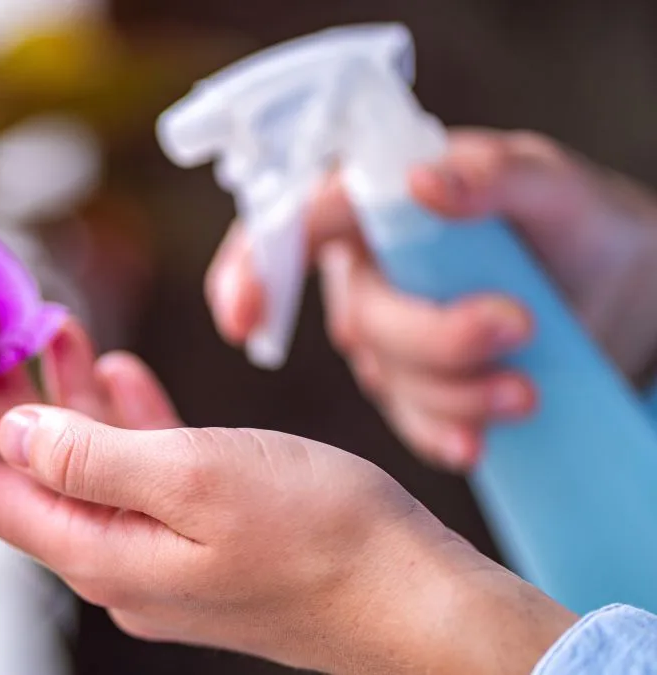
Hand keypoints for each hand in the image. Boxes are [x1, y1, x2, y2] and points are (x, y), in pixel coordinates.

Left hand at [0, 319, 575, 672]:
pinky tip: (122, 373)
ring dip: (67, 399)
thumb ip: (92, 454)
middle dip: (4, 398)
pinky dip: (125, 422)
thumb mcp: (195, 476)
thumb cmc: (320, 537)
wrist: (415, 598)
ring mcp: (159, 555)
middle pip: (32, 474)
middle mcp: (118, 562)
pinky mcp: (201, 540)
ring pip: (88, 466)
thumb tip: (12, 431)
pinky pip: (141, 476)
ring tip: (54, 327)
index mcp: (102, 554)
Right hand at [206, 129, 656, 470]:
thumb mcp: (552, 185)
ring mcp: (387, 335)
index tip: (245, 318)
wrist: (620, 294)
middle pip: (358, 319)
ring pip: (387, 377)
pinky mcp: (416, 389)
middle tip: (517, 325)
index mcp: (375, 202)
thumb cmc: (576, 220)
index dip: (250, 270)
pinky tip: (479, 442)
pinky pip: (411, 424)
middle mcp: (368, 269)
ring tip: (529, 387)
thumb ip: (491, 172)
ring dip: (458, 390)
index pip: (289, 226)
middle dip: (433, 336)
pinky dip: (445, 434)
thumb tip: (420, 181)